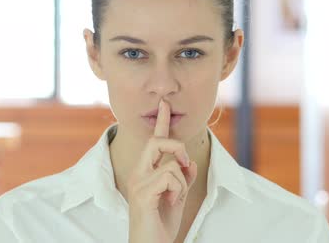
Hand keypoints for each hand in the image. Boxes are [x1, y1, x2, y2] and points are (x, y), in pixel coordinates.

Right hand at [127, 99, 197, 242]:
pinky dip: (178, 190)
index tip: (165, 104)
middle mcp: (138, 173)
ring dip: (182, 182)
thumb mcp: (177, 197)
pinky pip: (170, 177)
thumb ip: (183, 178)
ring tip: (174, 198)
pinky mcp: (142, 193)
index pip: (154, 141)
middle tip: (186, 163)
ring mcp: (138, 182)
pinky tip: (170, 202)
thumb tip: (191, 163)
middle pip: (158, 141)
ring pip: (172, 164)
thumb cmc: (160, 224)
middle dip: (178, 147)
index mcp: (145, 172)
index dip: (161, 121)